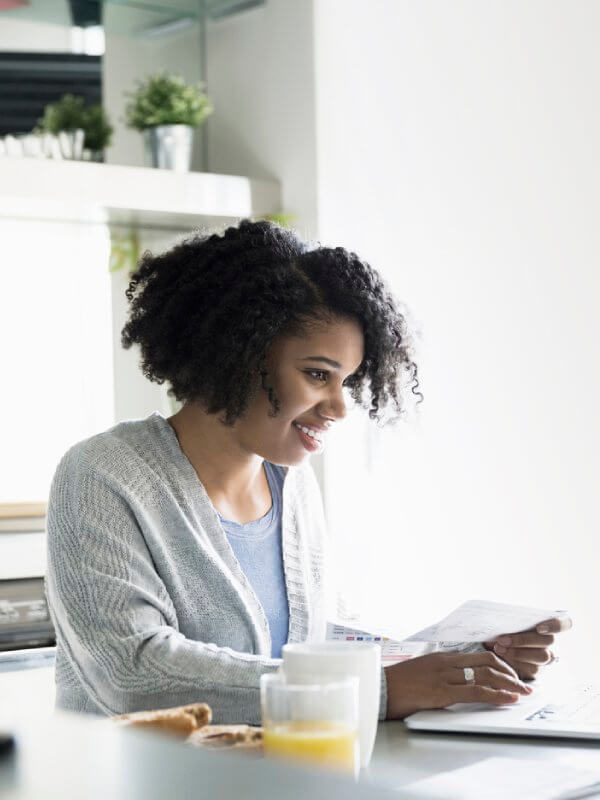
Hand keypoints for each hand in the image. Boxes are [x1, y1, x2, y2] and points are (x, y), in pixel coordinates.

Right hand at [384, 650, 531, 719]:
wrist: (377, 689)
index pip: (478, 655)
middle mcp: (445, 662)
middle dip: (509, 673)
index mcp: (441, 657)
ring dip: (509, 684)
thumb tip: (455, 682)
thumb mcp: (420, 673)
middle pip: (487, 661)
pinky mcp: (442, 692)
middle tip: (523, 684)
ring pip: (485, 675)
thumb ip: (438, 674)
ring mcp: (444, 676)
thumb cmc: (395, 685)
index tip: (511, 674)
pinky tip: (508, 699)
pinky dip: (496, 695)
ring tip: (523, 692)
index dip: (499, 664)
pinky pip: (476, 692)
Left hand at [484, 616, 572, 679]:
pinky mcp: (538, 670)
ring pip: (541, 656)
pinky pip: (532, 668)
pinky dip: (515, 662)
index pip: (564, 623)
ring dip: (517, 652)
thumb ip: (511, 620)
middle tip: (502, 639)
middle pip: (548, 640)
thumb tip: (499, 620)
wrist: (500, 646)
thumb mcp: (509, 622)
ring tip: (499, 648)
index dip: (555, 625)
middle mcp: (552, 642)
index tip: (539, 628)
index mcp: (550, 625)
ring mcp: (547, 657)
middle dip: (523, 640)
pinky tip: (501, 657)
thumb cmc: (507, 628)